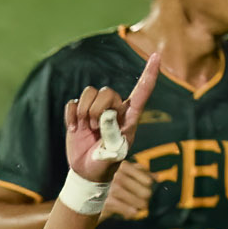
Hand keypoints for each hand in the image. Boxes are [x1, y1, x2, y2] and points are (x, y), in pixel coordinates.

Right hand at [64, 52, 162, 182]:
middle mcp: (114, 110)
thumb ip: (112, 135)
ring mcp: (95, 110)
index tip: (156, 56)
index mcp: (128, 118)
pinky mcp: (79, 113)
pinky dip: (71, 116)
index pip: (142, 93)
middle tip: (95, 128)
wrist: (86, 172)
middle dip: (97, 109)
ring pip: (89, 92)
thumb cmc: (105, 164)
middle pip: (107, 91)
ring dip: (84, 111)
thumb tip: (107, 114)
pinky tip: (74, 130)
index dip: (149, 74)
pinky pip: (72, 102)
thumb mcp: (112, 155)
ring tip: (87, 129)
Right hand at [101, 160, 154, 220]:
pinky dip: (131, 213)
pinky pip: (131, 212)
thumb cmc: (105, 182)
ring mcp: (112, 188)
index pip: (148, 180)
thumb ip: (140, 172)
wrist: (83, 194)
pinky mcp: (108, 202)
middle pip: (147, 192)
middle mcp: (118, 175)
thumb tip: (157, 177)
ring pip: (142, 203)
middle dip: (145, 199)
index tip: (142, 190)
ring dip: (139, 207)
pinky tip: (128, 212)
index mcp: (123, 165)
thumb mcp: (122, 172)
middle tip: (139, 201)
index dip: (148, 188)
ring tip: (134, 207)